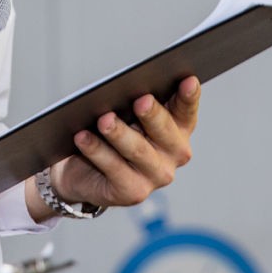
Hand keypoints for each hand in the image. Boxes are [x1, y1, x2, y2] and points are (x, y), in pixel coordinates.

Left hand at [31, 76, 199, 217]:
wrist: (85, 171)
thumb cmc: (112, 134)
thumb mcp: (127, 114)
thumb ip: (133, 101)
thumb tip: (125, 85)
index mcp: (178, 128)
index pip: (186, 109)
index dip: (189, 96)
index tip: (188, 80)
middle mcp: (174, 153)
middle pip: (164, 130)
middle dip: (152, 114)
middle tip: (140, 100)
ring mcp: (156, 175)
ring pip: (138, 149)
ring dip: (119, 133)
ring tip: (104, 120)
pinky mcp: (133, 192)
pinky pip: (113, 168)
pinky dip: (96, 150)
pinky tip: (83, 137)